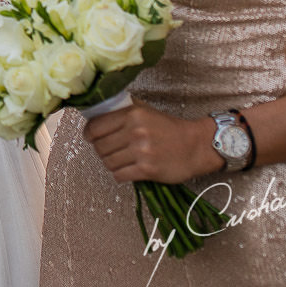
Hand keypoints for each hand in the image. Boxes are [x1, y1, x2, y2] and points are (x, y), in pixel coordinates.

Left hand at [83, 102, 217, 184]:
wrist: (196, 146)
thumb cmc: (168, 128)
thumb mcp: (145, 110)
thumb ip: (121, 110)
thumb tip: (94, 113)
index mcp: (132, 114)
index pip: (95, 127)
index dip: (89, 134)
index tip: (91, 138)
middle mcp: (135, 131)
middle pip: (100, 146)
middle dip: (101, 150)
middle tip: (109, 151)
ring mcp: (141, 151)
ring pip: (108, 162)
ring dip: (111, 163)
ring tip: (121, 160)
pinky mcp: (147, 169)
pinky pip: (119, 175)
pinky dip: (120, 175)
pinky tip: (127, 170)